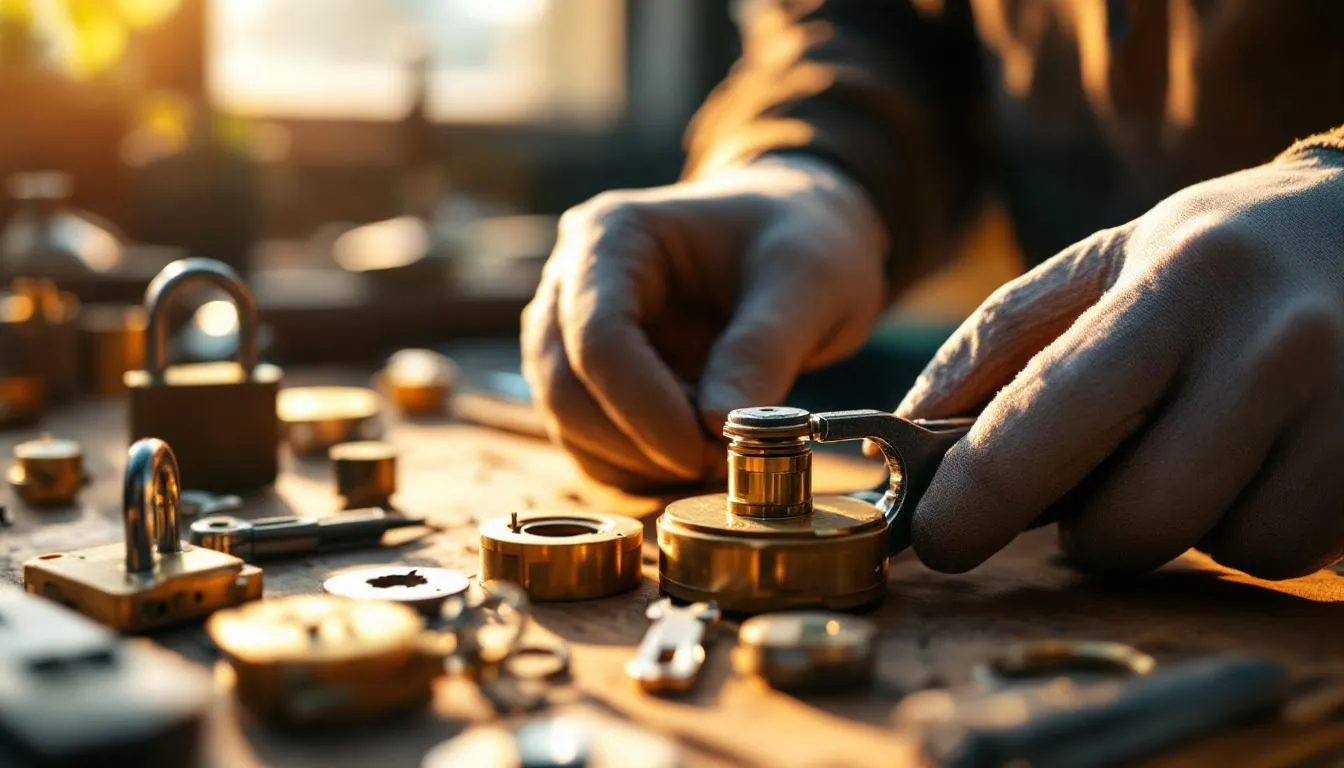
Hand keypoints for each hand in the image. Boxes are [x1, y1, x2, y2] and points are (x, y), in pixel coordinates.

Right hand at [522, 156, 887, 489]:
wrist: (798, 239)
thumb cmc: (801, 238)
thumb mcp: (805, 282)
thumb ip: (760, 350)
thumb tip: (717, 426)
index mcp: (613, 235)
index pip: (597, 336)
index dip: (642, 407)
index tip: (705, 451)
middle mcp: (572, 283)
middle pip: (565, 389)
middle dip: (639, 446)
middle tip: (719, 466)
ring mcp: (571, 334)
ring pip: (569, 426)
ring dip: (639, 466)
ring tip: (718, 460)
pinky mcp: (589, 381)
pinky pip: (589, 446)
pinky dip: (638, 474)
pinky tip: (697, 466)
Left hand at [897, 154, 1343, 578]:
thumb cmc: (1221, 256)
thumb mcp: (1108, 260)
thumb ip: (1002, 341)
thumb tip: (903, 433)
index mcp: (1176, 283)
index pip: (1048, 417)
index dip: (977, 499)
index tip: (937, 540)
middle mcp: (1272, 345)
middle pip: (1135, 521)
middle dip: (1095, 531)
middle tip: (1101, 490)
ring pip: (1225, 549)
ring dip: (1189, 527)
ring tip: (1205, 452)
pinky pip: (1295, 554)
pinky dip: (1261, 527)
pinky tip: (1267, 465)